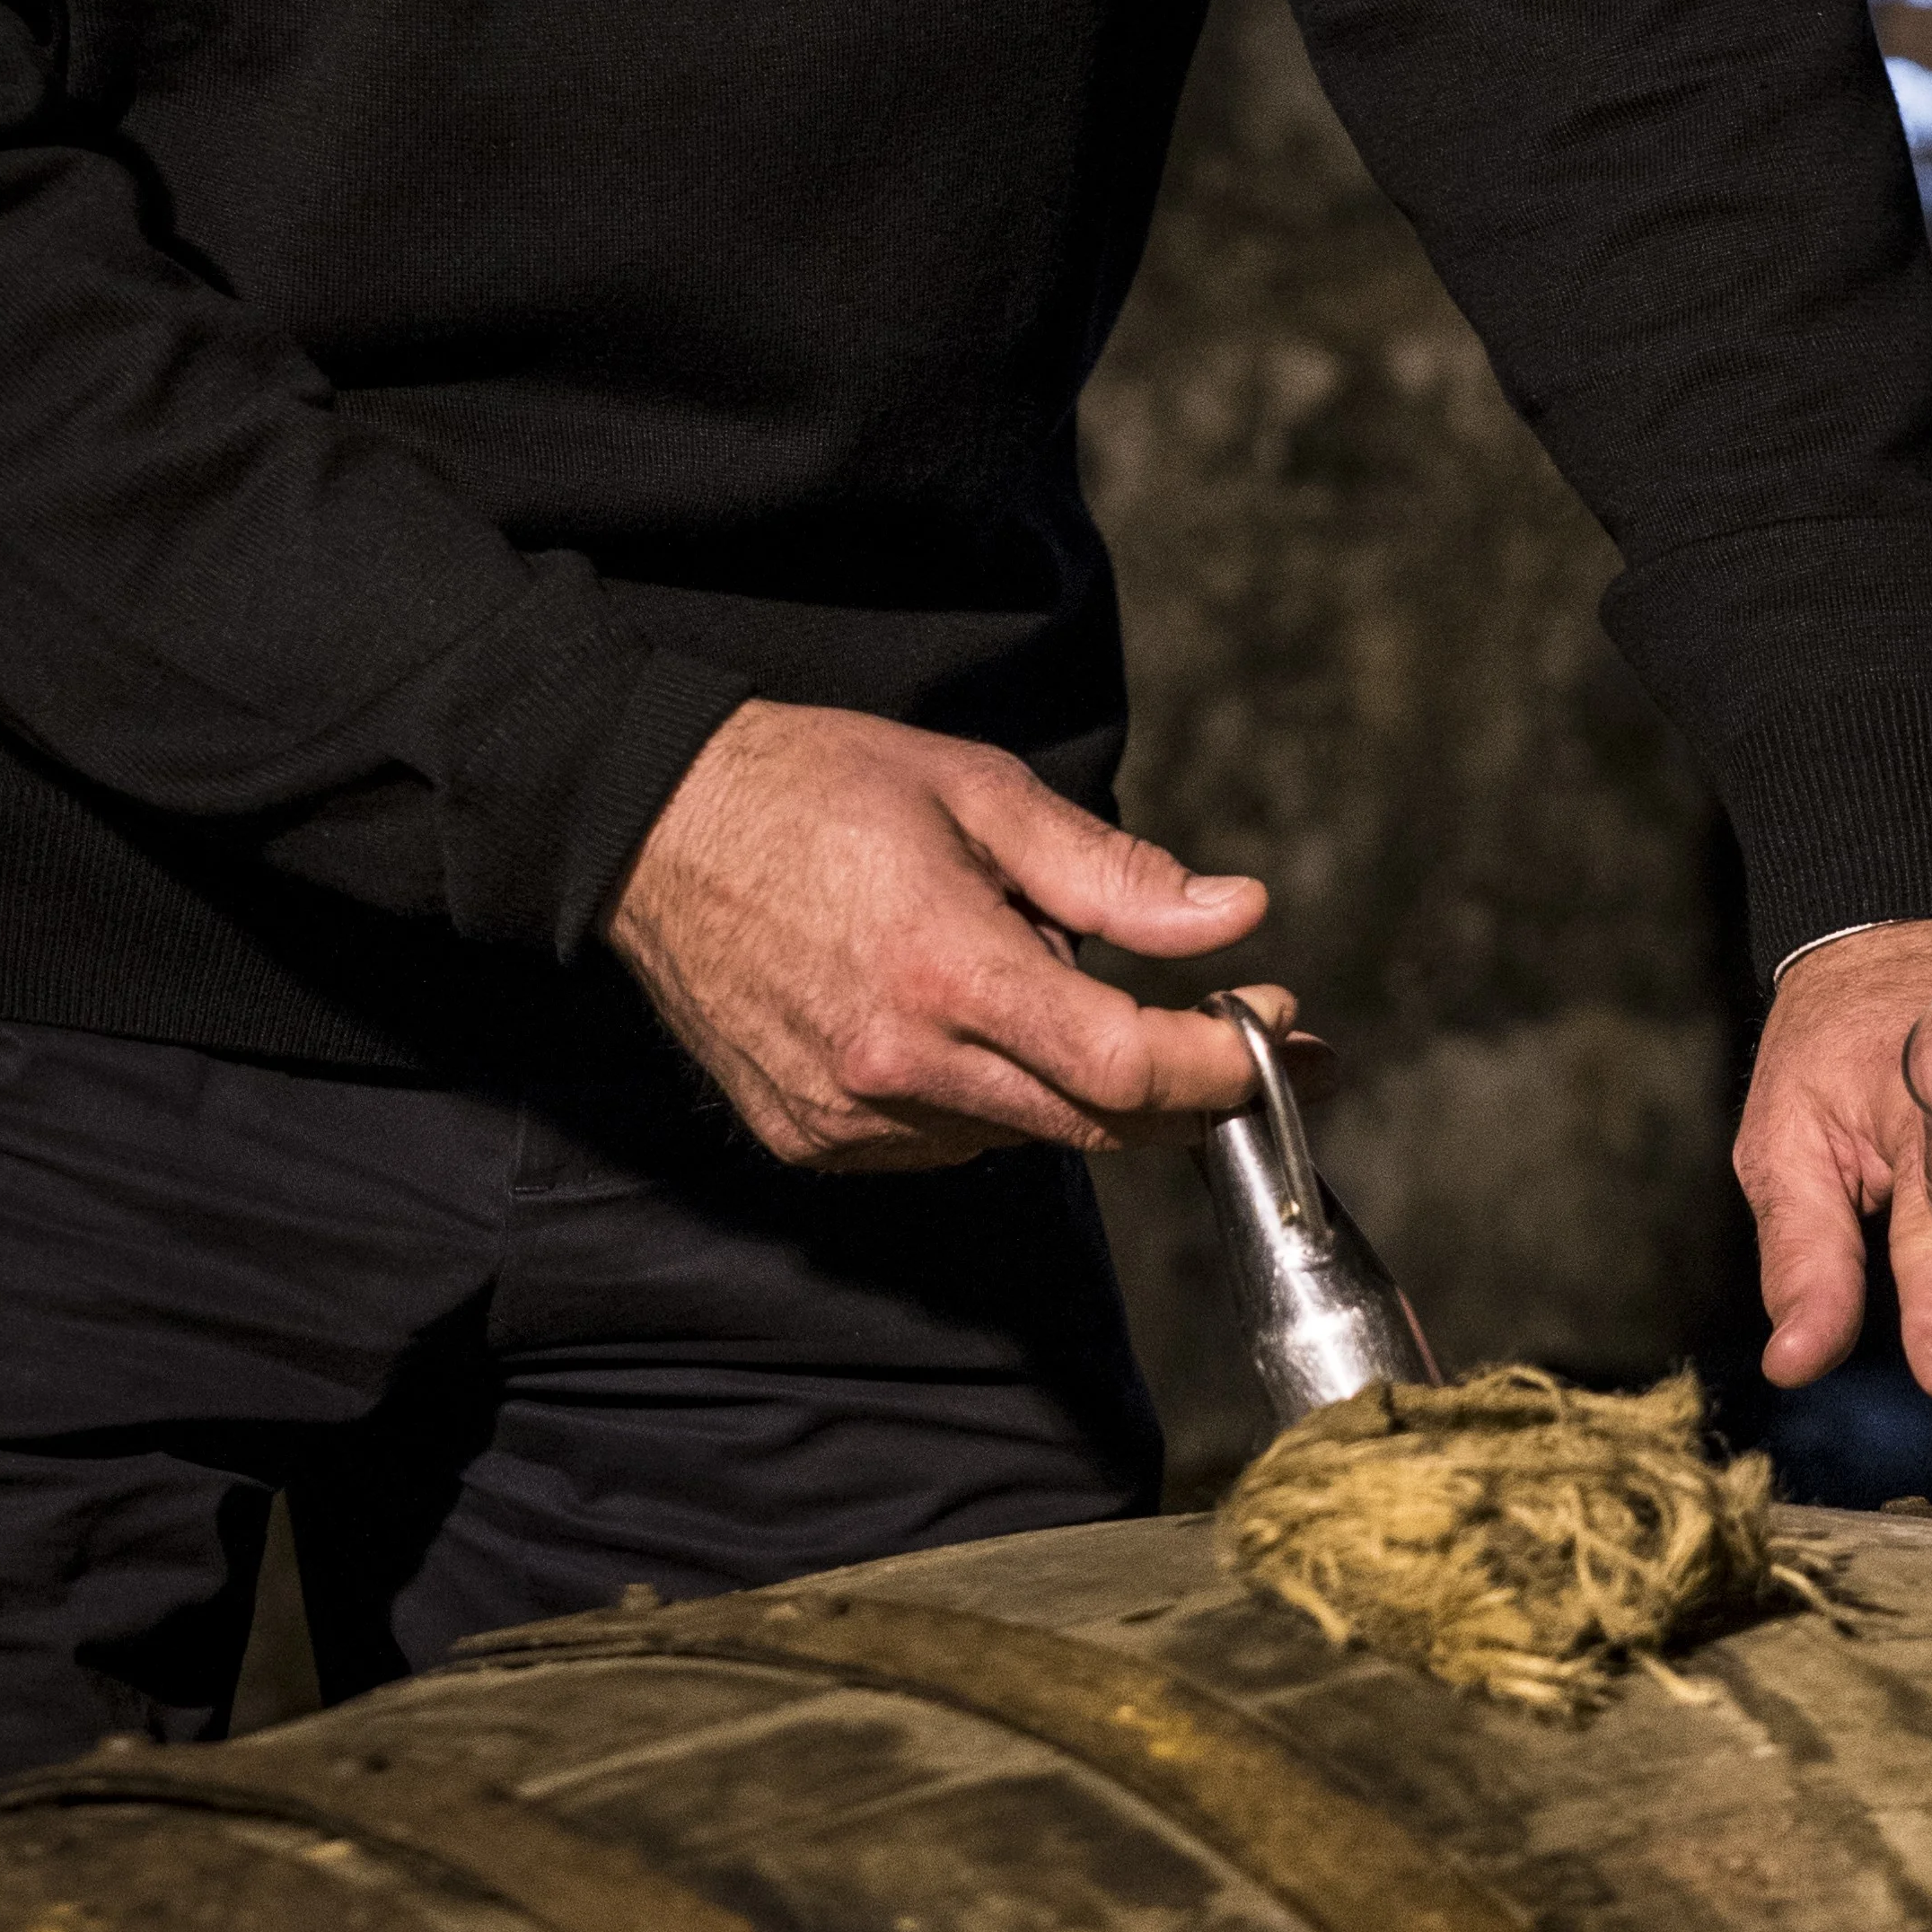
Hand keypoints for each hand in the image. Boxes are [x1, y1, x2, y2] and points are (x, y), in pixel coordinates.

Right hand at [610, 702, 1282, 1170]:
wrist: (653, 830)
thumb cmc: (817, 790)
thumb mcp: (979, 794)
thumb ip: (1112, 873)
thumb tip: (1234, 915)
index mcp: (946, 971)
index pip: (1124, 1068)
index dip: (1220, 1067)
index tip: (1279, 1032)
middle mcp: (897, 1066)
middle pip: (1092, 1124)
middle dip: (1186, 1087)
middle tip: (1243, 1030)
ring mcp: (849, 1117)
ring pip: (1022, 1136)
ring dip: (1072, 1080)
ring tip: (1035, 971)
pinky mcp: (812, 1140)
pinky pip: (946, 1141)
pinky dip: (987, 1094)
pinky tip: (961, 1016)